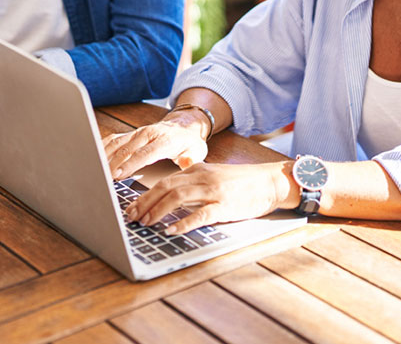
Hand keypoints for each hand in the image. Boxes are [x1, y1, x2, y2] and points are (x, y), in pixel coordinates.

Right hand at [103, 113, 209, 179]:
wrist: (184, 125)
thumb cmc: (189, 142)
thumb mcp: (198, 151)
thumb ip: (191, 158)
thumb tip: (185, 162)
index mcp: (164, 140)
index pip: (144, 153)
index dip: (130, 164)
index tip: (118, 175)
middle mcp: (148, 134)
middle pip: (126, 149)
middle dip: (112, 164)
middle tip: (101, 179)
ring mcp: (137, 133)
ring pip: (116, 144)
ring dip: (104, 157)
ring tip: (93, 171)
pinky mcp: (130, 134)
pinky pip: (113, 140)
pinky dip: (102, 148)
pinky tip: (93, 158)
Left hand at [125, 161, 295, 234]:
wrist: (269, 182)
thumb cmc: (241, 184)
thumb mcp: (212, 177)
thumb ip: (191, 184)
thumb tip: (168, 198)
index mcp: (196, 170)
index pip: (163, 181)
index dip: (144, 195)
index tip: (131, 207)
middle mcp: (201, 177)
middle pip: (164, 187)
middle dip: (144, 203)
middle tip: (131, 217)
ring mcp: (213, 191)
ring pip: (177, 197)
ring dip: (157, 211)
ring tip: (146, 223)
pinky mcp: (224, 205)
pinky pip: (200, 214)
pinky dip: (184, 222)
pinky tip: (172, 231)